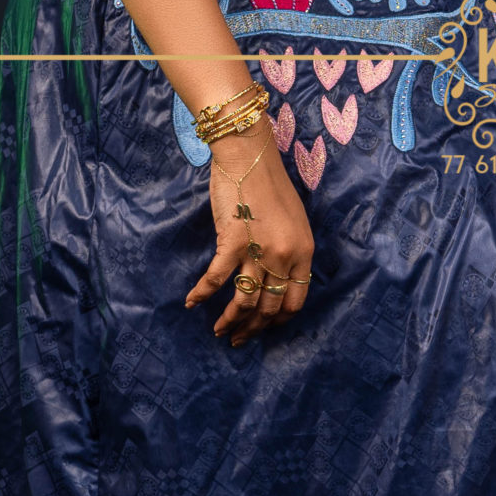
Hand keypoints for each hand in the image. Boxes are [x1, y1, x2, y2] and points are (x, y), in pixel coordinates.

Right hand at [186, 130, 314, 346]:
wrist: (249, 157)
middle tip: (238, 339)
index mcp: (304, 252)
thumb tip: (278, 274)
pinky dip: (201, 294)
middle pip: (270, 307)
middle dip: (253, 329)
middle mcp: (285, 257)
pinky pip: (216, 279)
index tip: (264, 327)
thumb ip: (290, 249)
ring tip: (219, 331)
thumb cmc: (270, 184)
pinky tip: (191, 303)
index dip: (278, 320)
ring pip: (245, 302)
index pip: (296, 301)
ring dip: (230, 321)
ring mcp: (259, 251)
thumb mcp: (294, 221)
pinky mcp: (232, 242)